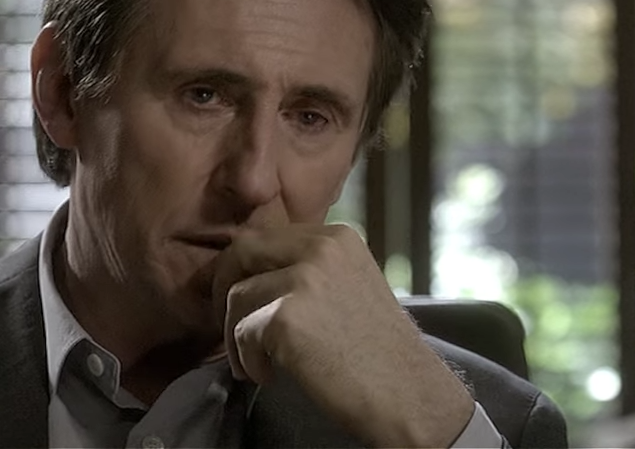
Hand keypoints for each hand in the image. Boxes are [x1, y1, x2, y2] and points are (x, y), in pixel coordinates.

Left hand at [209, 224, 474, 447]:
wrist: (409, 396)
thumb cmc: (379, 353)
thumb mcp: (350, 286)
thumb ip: (309, 271)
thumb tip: (252, 276)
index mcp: (337, 237)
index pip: (267, 237)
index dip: (245, 270)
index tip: (243, 302)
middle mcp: (321, 247)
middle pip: (243, 251)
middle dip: (225, 289)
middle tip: (233, 329)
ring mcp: (303, 279)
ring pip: (236, 296)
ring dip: (236, 337)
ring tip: (260, 365)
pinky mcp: (286, 317)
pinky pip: (241, 334)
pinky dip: (248, 361)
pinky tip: (271, 376)